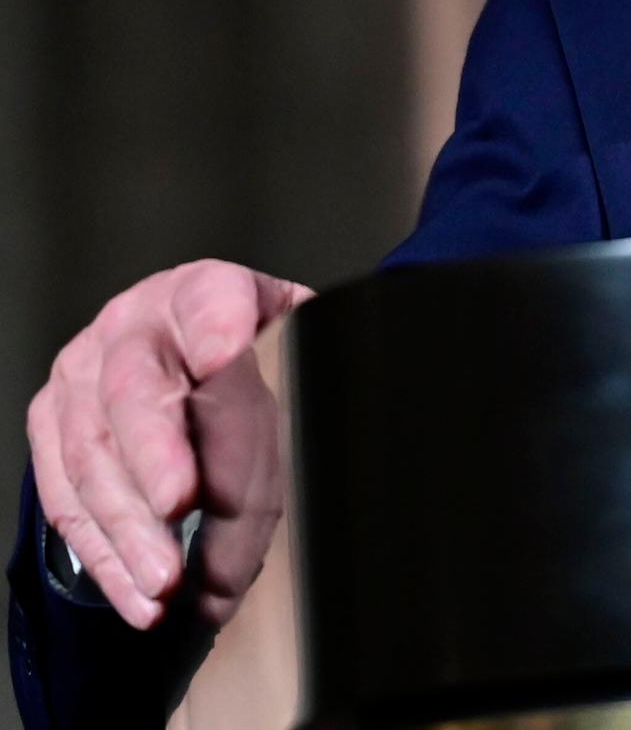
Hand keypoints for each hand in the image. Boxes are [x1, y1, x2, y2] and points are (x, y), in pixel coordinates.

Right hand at [26, 261, 310, 629]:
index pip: (211, 298)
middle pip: (135, 388)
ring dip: (129, 528)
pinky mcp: (50, 425)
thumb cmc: (248, 347)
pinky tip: (139, 595)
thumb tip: (325, 444)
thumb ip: (296, 379)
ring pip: (92, 456)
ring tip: (168, 582)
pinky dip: (105, 556)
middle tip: (183, 505)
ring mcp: (80, 376)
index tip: (226, 353)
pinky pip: (66, 501)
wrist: (184, 338)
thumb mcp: (284, 339)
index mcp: (200, 291)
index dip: (217, 323)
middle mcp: (131, 326)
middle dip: (155, 453)